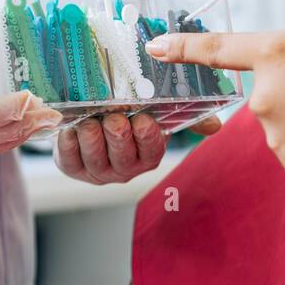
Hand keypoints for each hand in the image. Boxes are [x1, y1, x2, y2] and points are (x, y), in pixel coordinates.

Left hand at [54, 112, 221, 183]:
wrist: (87, 117)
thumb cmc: (126, 114)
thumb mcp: (155, 114)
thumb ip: (183, 117)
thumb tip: (215, 126)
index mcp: (147, 156)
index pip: (151, 151)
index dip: (147, 137)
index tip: (144, 120)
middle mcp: (123, 168)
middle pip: (122, 156)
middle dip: (118, 136)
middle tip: (114, 118)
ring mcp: (97, 170)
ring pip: (95, 158)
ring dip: (92, 138)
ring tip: (90, 121)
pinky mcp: (71, 167)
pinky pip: (69, 159)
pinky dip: (69, 142)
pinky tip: (70, 127)